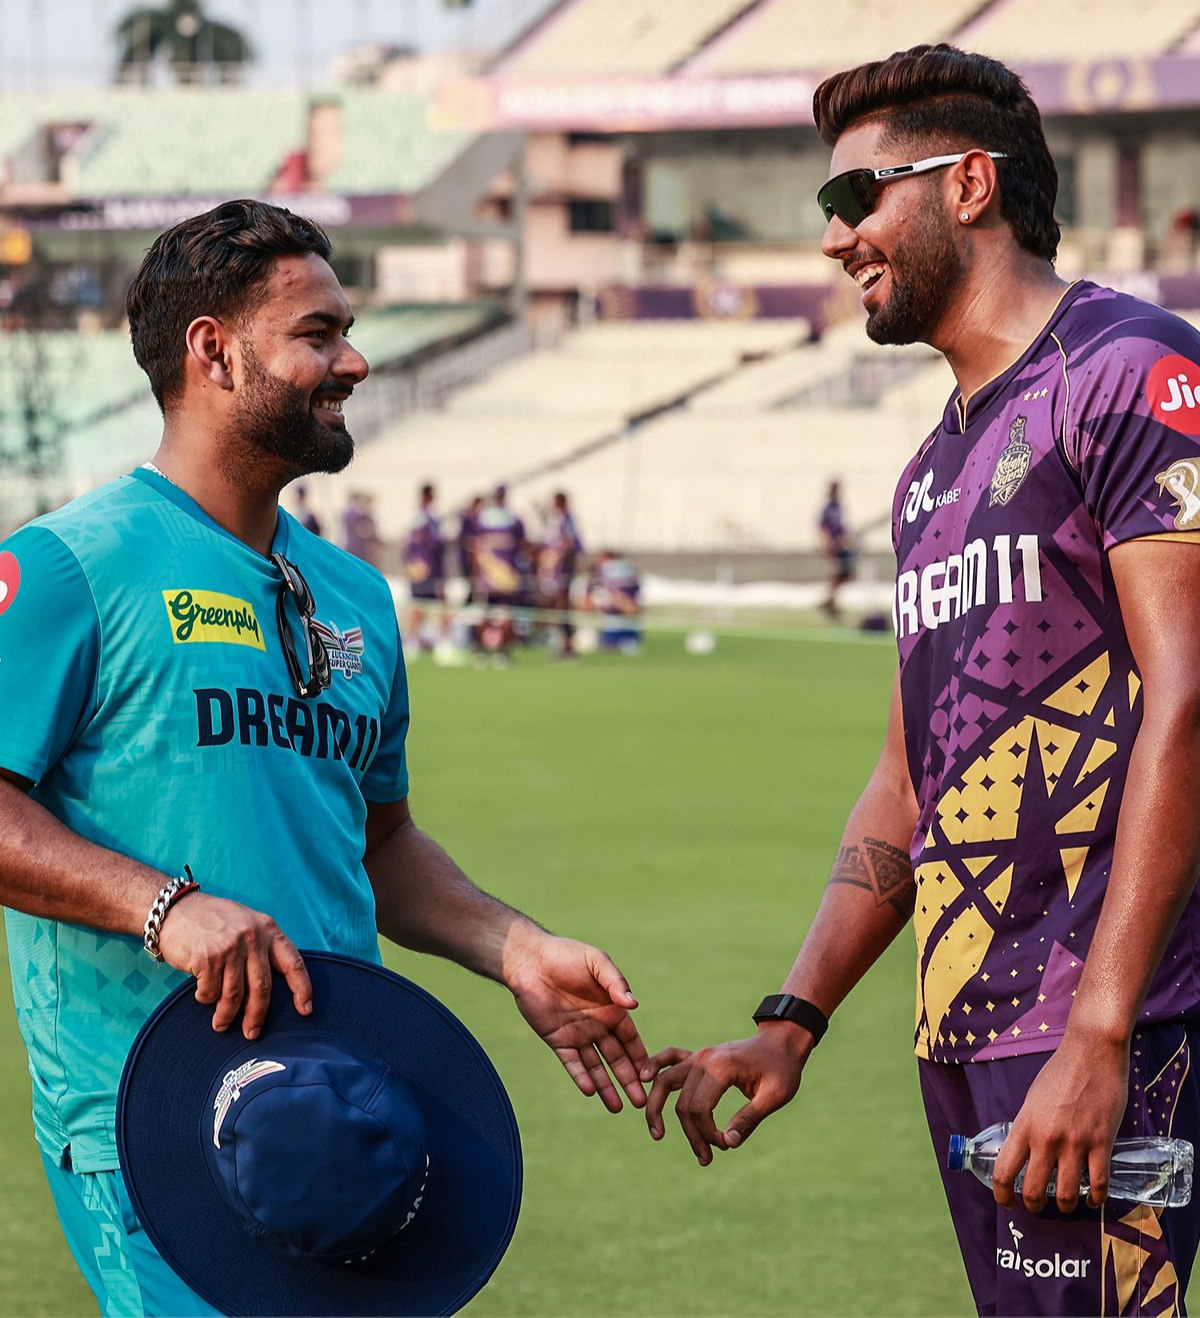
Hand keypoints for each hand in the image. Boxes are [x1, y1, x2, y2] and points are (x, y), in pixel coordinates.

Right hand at [156, 892, 312, 1040]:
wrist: (175, 910)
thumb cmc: (213, 921)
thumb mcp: (246, 923)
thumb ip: (261, 947)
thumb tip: (271, 988)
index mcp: (268, 929)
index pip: (293, 963)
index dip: (302, 989)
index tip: (306, 1010)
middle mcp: (252, 937)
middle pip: (262, 987)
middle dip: (257, 1015)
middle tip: (252, 1033)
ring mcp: (230, 947)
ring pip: (235, 994)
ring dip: (227, 1015)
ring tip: (221, 1025)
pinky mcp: (207, 958)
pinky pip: (210, 992)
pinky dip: (206, 998)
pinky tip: (202, 995)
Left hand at [504, 930, 648, 1111]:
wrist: (530, 959)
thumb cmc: (567, 955)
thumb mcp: (596, 963)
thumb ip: (615, 983)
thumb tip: (634, 1005)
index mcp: (611, 1009)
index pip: (631, 1039)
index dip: (641, 1058)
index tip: (652, 1077)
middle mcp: (597, 1026)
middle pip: (617, 1058)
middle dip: (629, 1080)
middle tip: (641, 1104)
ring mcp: (578, 1035)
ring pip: (595, 1066)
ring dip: (606, 1087)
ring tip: (617, 1108)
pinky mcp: (557, 1039)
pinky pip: (571, 1062)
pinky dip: (580, 1076)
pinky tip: (590, 1092)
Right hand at [642, 1025, 809, 1164]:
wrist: (781, 1041)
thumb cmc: (782, 1069)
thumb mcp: (774, 1096)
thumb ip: (749, 1119)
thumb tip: (727, 1144)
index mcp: (721, 1067)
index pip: (699, 1109)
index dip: (707, 1135)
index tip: (726, 1146)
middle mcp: (703, 1059)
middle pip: (683, 1104)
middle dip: (693, 1135)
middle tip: (707, 1159)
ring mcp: (698, 1055)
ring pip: (666, 1083)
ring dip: (659, 1109)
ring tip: (657, 1134)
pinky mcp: (698, 1056)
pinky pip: (669, 1059)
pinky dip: (654, 1067)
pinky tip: (642, 1078)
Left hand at [992, 1030, 1129, 1212]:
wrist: (1092, 1052)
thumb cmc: (1060, 1071)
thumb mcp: (1032, 1098)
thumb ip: (1028, 1125)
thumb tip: (1026, 1150)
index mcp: (1024, 1125)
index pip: (1004, 1171)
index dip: (1002, 1194)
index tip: (1006, 1202)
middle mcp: (1046, 1139)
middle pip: (1034, 1191)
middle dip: (1033, 1206)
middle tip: (1036, 1206)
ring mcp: (1075, 1143)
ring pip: (1066, 1195)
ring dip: (1065, 1206)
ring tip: (1065, 1204)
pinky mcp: (1102, 1143)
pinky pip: (1098, 1184)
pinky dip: (1095, 1198)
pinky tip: (1093, 1199)